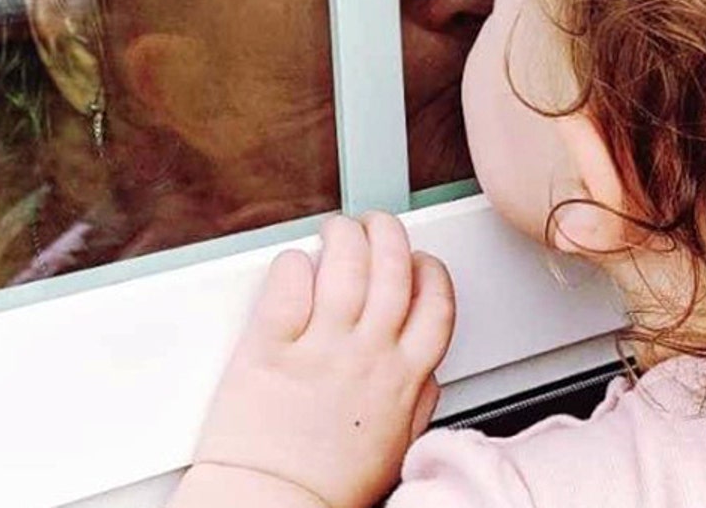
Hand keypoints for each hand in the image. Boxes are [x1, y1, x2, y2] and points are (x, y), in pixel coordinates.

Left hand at [188, 212, 455, 507]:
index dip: (430, 269)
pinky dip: (294, 263)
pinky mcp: (269, 346)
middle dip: (389, 233)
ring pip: (346, 263)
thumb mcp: (397, 446)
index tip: (417, 262)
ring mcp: (319, 348)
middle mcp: (367, 356)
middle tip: (375, 225)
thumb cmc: (327, 487)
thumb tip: (426, 373)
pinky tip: (295, 264)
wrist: (272, 507)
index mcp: (403, 379)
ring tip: (335, 231)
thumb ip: (417, 401)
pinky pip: (288, 284)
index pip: (436, 301)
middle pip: (394, 267)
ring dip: (344, 235)